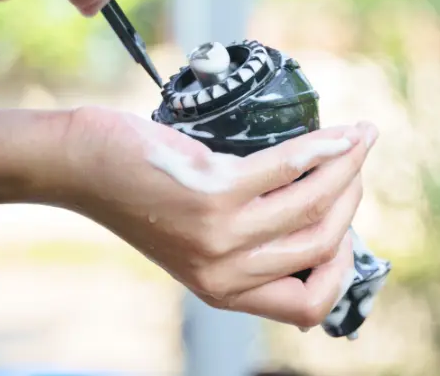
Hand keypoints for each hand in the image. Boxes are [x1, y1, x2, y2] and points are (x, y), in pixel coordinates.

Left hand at [61, 106, 378, 327]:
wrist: (81, 168)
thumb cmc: (144, 194)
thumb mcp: (198, 238)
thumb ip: (249, 241)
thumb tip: (314, 215)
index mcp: (226, 290)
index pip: (308, 306)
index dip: (341, 269)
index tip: (344, 230)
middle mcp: (227, 272)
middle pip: (323, 243)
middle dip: (352, 198)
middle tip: (355, 163)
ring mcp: (221, 236)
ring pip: (314, 205)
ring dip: (348, 167)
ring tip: (359, 139)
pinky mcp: (213, 193)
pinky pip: (289, 169)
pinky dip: (324, 148)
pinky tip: (339, 134)